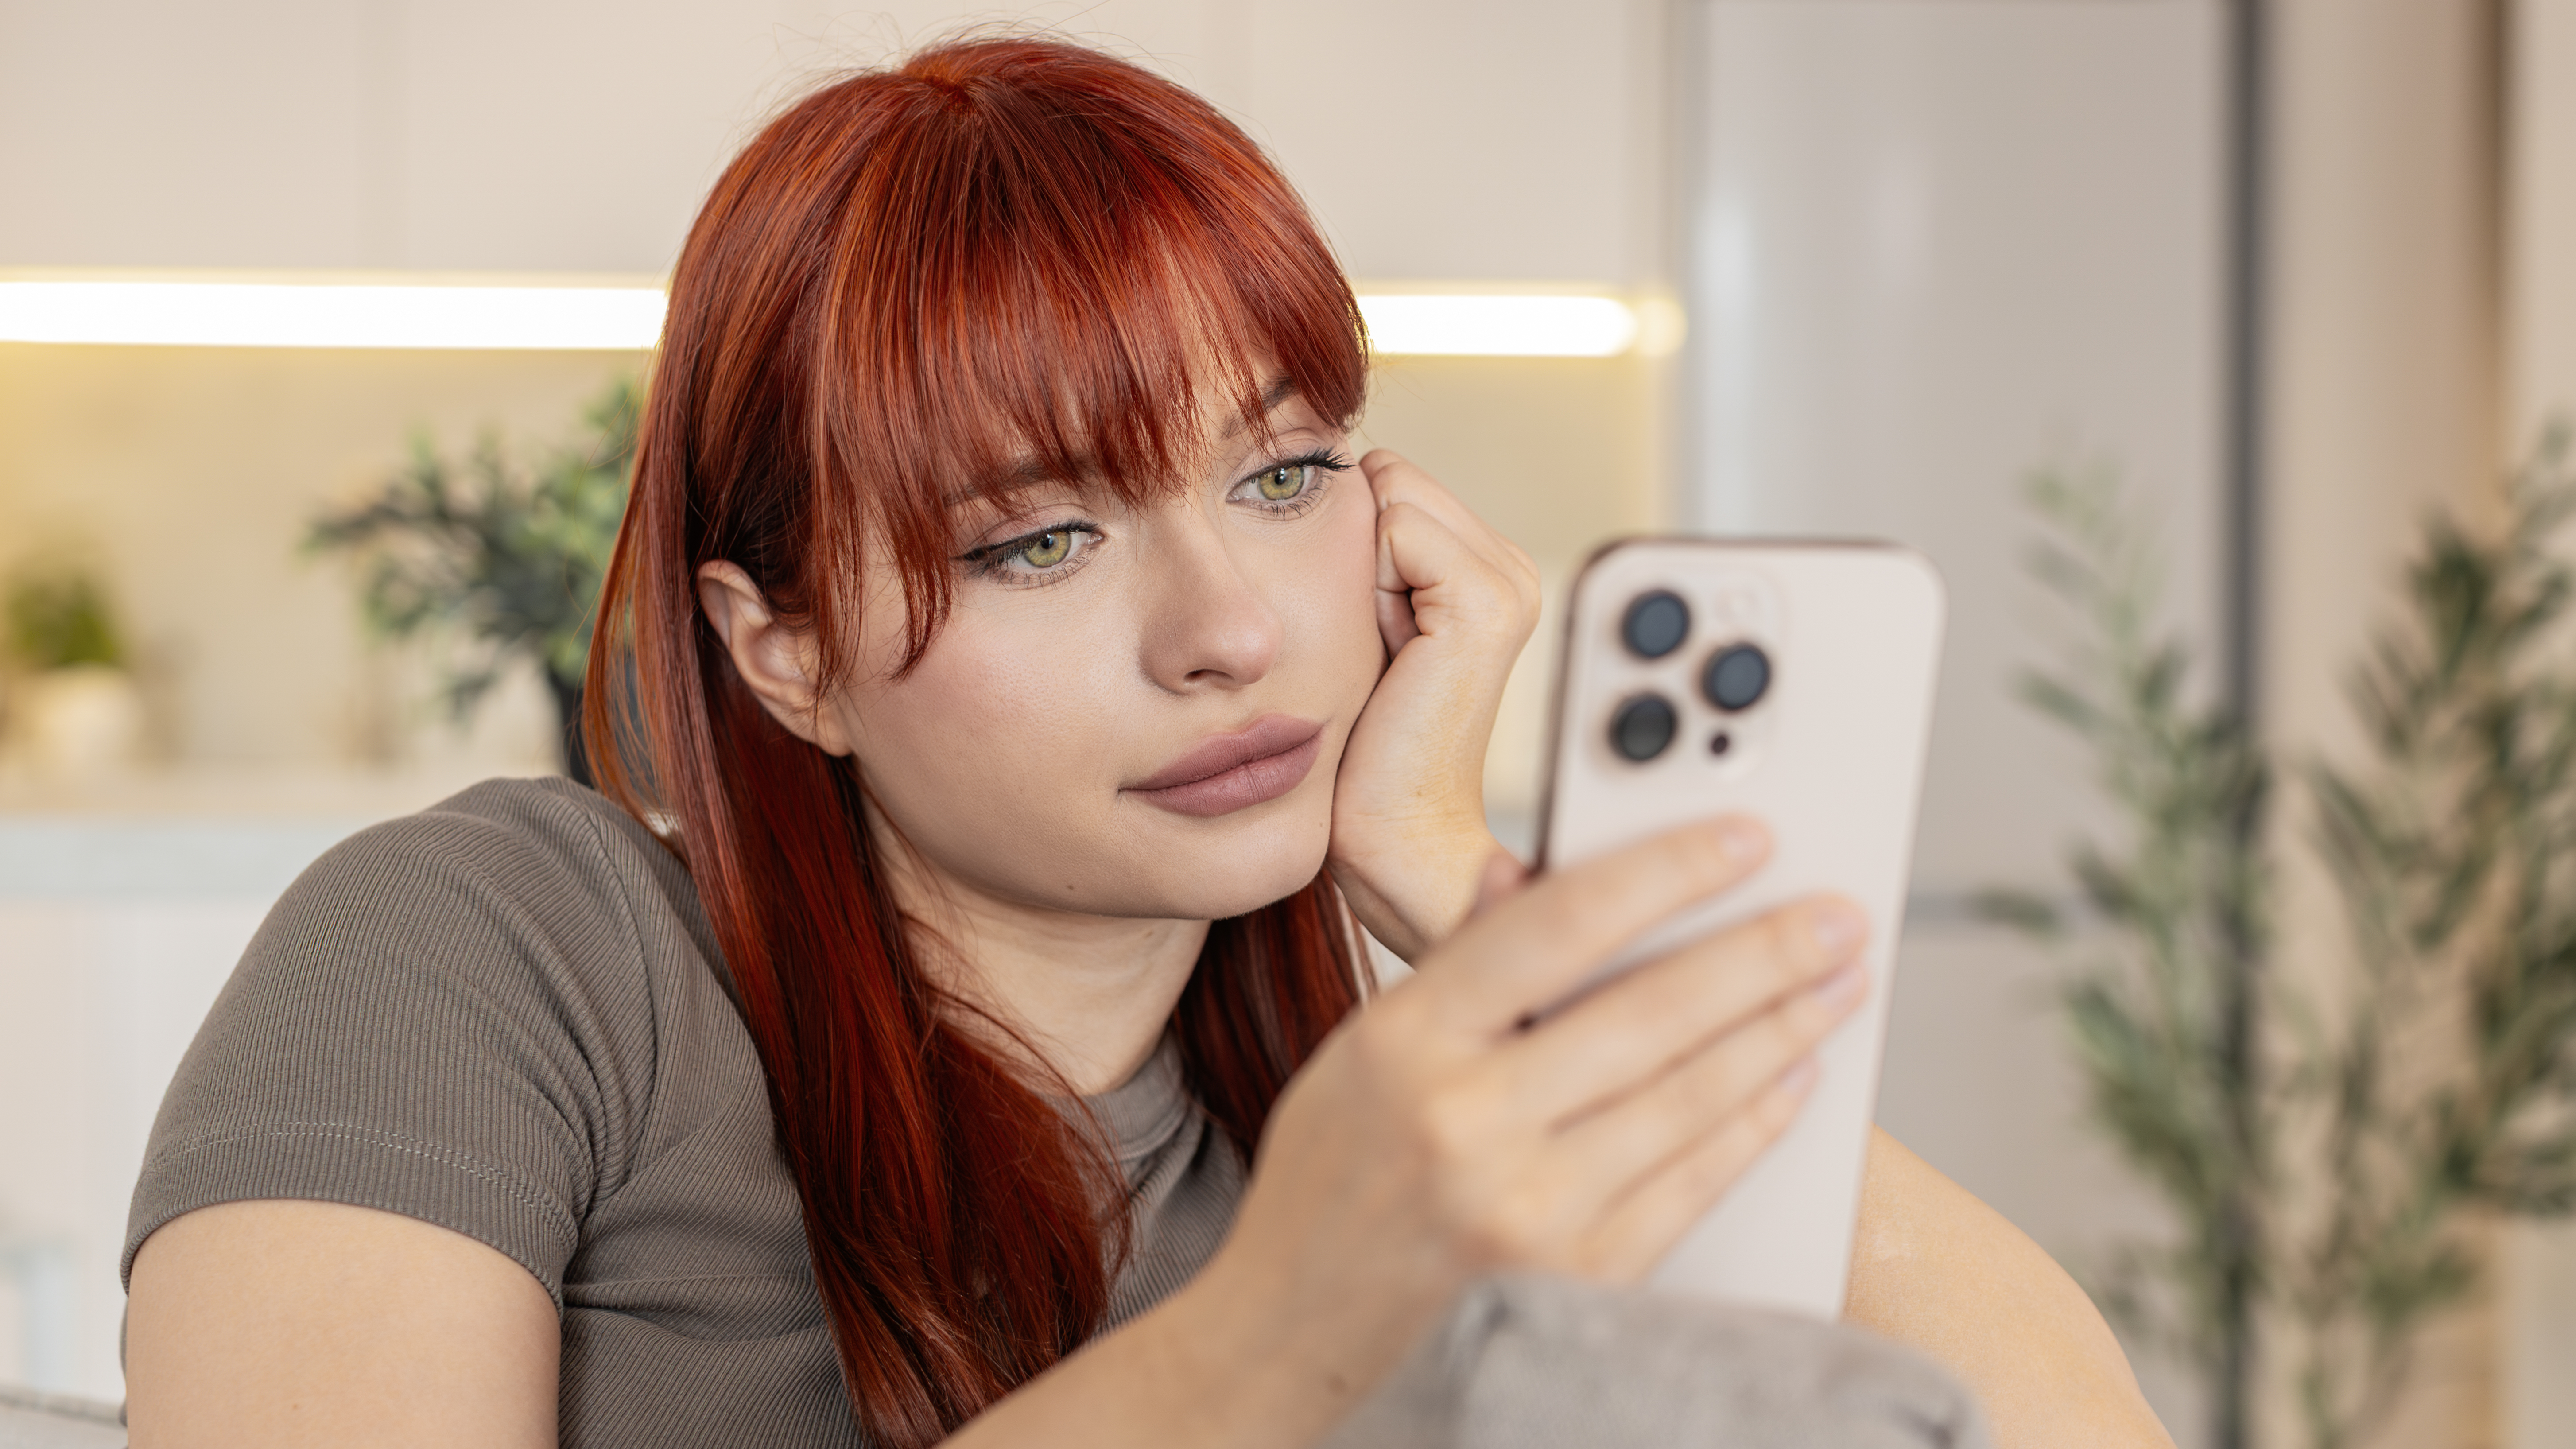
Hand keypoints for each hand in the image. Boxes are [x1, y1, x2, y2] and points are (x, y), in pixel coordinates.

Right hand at [1176, 818, 1871, 1434]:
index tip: (1747, 839)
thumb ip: (1456, 965)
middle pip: (1650, 1012)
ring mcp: (1526, 1209)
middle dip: (1764, 955)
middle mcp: (1465, 1120)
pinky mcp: (1577, 1281)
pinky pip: (1691, 1185)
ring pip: (1689, 1098)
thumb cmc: (1332, 1182)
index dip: (1668, 872)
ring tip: (1837, 985)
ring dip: (1781, 1033)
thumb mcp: (1363, 1052)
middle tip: (1837, 916)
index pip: (1561, 923)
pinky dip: (1753, 1124)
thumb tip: (1524, 868)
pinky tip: (1792, 1078)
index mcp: (1406, 1041)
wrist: (1294, 1338)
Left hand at [1328, 449, 1540, 960]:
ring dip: (1362, 572)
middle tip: (1380, 647)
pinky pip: (1395, 526)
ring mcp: (1508, 583)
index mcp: (1495, 570)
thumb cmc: (1368, 746)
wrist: (1398, 834)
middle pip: (1391, 479)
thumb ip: (1373, 551)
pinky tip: (1391, 651)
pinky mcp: (1482, 604)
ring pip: (1390, 497)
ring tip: (1386, 653)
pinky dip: (1370, 585)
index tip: (1376, 635)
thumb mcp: (1368, 625)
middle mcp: (1515, 568)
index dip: (1358, 549)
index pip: (1394, 482)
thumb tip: (1334, 468)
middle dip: (1361, 553)